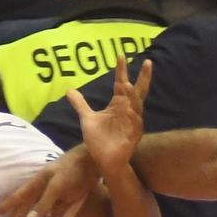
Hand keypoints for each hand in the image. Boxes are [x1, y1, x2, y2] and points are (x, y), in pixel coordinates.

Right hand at [0, 144, 101, 216]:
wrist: (94, 162)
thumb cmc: (72, 169)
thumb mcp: (57, 186)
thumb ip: (44, 203)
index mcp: (38, 182)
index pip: (20, 195)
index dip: (9, 204)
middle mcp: (44, 188)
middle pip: (29, 205)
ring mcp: (56, 194)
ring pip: (43, 210)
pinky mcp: (68, 198)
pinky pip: (58, 212)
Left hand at [65, 58, 151, 176]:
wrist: (103, 161)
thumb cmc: (99, 140)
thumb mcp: (87, 118)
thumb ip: (80, 104)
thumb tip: (69, 90)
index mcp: (118, 105)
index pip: (121, 84)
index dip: (121, 70)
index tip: (120, 56)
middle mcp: (127, 112)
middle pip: (137, 92)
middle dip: (143, 78)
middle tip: (147, 62)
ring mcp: (131, 124)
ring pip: (136, 107)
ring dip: (133, 97)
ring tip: (128, 85)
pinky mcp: (131, 138)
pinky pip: (134, 126)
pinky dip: (132, 119)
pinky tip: (129, 110)